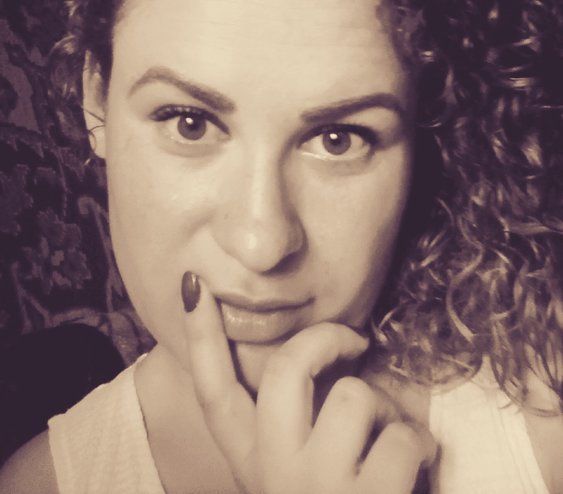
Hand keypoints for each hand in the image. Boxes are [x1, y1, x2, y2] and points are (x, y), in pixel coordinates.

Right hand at [181, 273, 435, 493]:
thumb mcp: (298, 479)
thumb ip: (297, 430)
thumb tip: (327, 366)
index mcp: (252, 466)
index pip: (213, 391)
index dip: (200, 335)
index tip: (192, 283)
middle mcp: (274, 475)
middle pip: (285, 368)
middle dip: (325, 338)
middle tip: (353, 341)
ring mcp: (318, 489)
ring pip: (353, 396)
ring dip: (385, 413)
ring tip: (388, 446)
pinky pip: (403, 437)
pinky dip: (420, 446)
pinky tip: (416, 471)